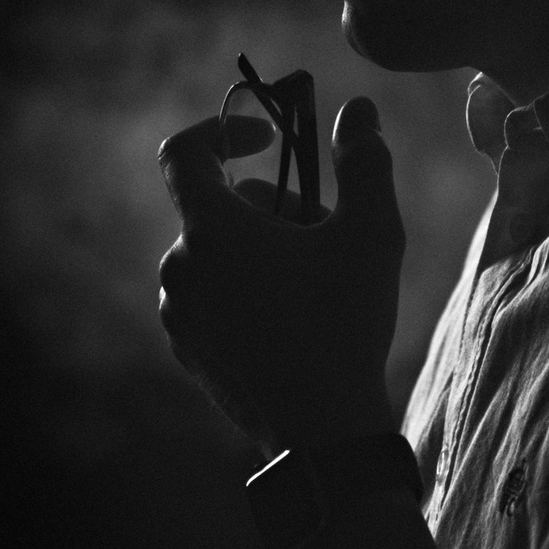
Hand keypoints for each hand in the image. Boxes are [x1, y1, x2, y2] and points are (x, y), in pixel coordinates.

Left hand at [156, 97, 405, 450]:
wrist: (323, 435)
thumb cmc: (343, 324)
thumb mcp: (370, 232)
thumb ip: (364, 160)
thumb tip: (358, 112)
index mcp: (207, 231)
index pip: (184, 152)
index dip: (226, 128)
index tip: (273, 139)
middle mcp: (178, 270)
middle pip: (219, 207)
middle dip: (275, 207)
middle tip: (327, 237)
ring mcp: (179, 317)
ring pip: (218, 254)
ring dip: (264, 250)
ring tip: (318, 284)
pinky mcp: (189, 354)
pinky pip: (213, 296)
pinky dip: (249, 289)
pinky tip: (297, 322)